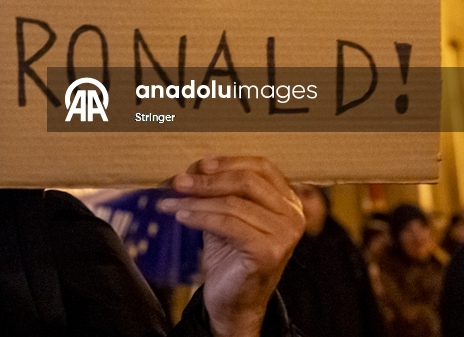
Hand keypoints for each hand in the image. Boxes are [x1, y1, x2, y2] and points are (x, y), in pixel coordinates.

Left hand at [157, 156, 303, 336]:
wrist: (235, 301)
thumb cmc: (230, 255)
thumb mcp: (225, 214)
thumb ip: (217, 190)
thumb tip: (195, 166)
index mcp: (288, 200)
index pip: (262, 167)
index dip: (229, 161)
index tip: (200, 164)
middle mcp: (293, 215)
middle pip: (246, 182)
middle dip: (207, 180)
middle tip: (177, 182)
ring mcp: (285, 234)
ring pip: (232, 204)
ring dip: (195, 201)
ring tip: (170, 202)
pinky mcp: (269, 252)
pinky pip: (227, 224)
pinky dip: (200, 217)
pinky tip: (181, 217)